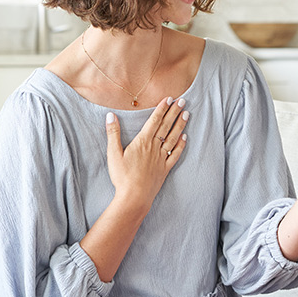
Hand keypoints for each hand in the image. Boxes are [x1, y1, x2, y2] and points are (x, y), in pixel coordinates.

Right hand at [105, 97, 188, 211]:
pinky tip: (185, 137)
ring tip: (187, 114)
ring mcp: (161, 158)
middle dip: (174, 112)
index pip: (154, 121)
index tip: (169, 98)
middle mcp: (154, 147)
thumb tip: (110, 115)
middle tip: (183, 101)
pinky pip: (176, 154)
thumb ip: (113, 134)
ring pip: (173, 138)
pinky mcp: (165, 169)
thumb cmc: (122, 176)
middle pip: (166, 126)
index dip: (162, 109)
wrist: (134, 197)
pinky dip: (181, 145)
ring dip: (180, 125)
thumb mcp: (113, 154)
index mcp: (142, 142)